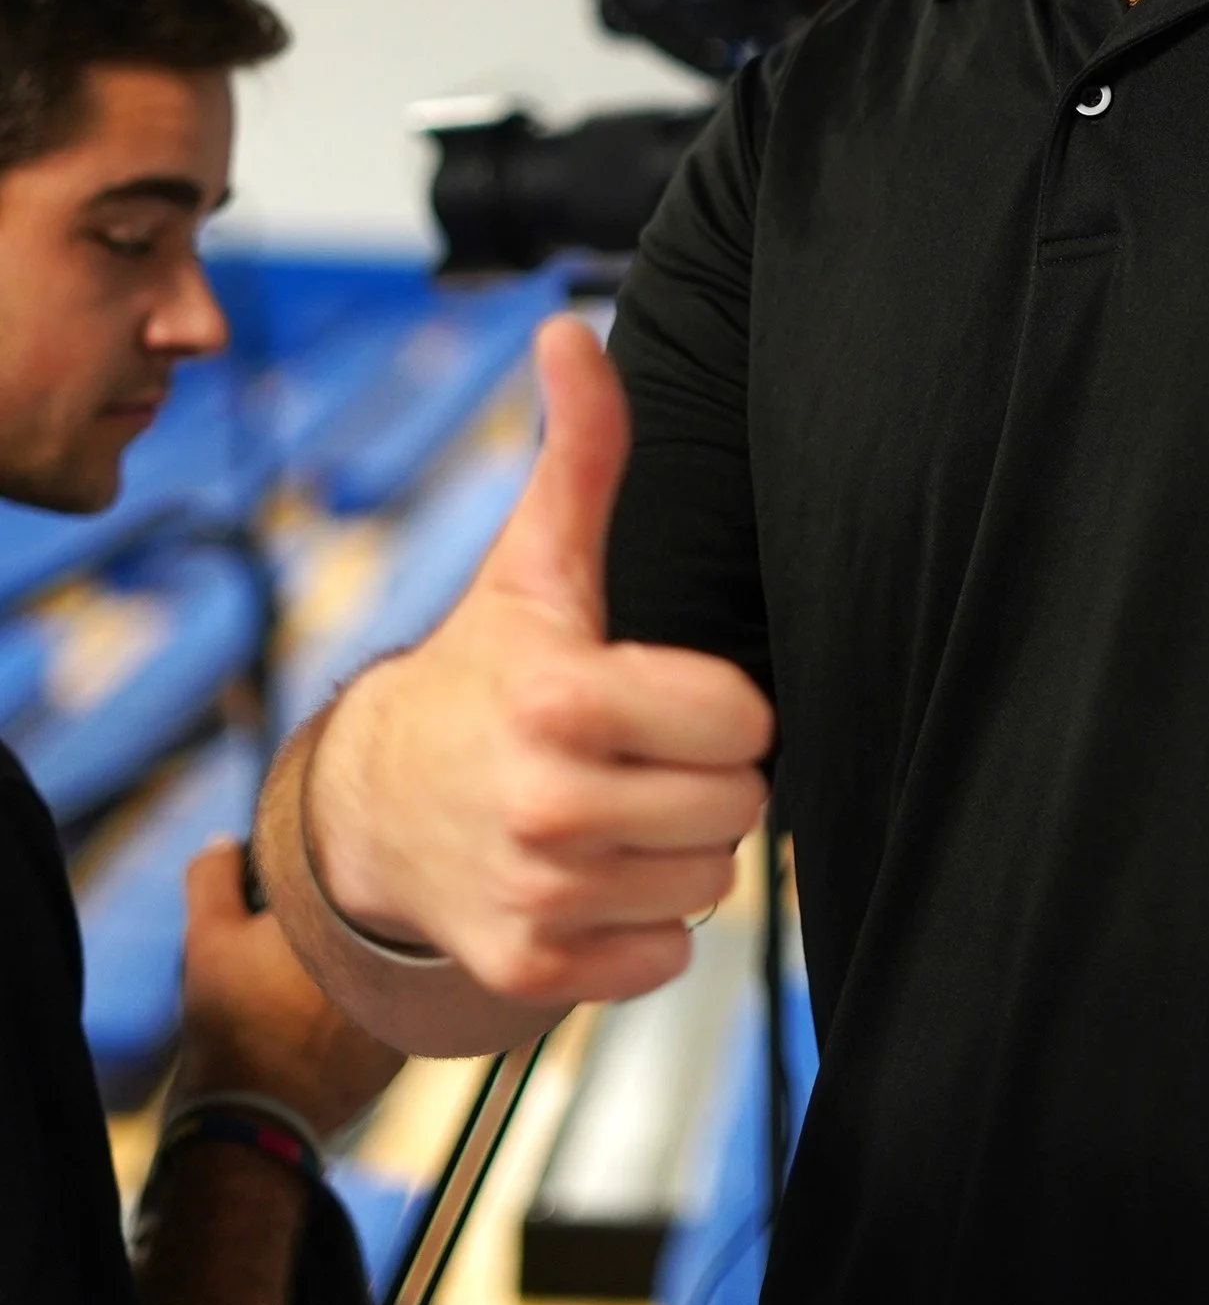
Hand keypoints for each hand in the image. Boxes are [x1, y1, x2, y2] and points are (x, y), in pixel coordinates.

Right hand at [175, 841, 402, 1138]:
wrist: (254, 1118)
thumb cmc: (233, 1021)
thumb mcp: (207, 936)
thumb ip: (214, 875)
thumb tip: (226, 843)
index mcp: (354, 914)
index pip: (342, 868)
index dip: (297, 879)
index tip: (269, 901)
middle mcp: (398, 955)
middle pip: (367, 919)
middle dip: (327, 922)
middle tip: (279, 950)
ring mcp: (407, 1004)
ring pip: (379, 965)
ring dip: (348, 963)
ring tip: (292, 993)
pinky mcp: (404, 1045)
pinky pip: (383, 1009)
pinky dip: (356, 1008)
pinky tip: (314, 1026)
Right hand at [307, 317, 775, 1007]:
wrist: (370, 807)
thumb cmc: (482, 673)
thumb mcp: (535, 564)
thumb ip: (581, 453)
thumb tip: (572, 332)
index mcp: (563, 698)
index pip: (743, 718)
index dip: (719, 703)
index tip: (663, 693)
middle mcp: (548, 805)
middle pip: (738, 804)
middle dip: (705, 776)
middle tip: (640, 753)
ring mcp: (538, 897)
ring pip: (708, 882)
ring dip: (677, 848)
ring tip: (613, 807)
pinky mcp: (533, 972)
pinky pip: (665, 956)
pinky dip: (641, 925)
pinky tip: (590, 875)